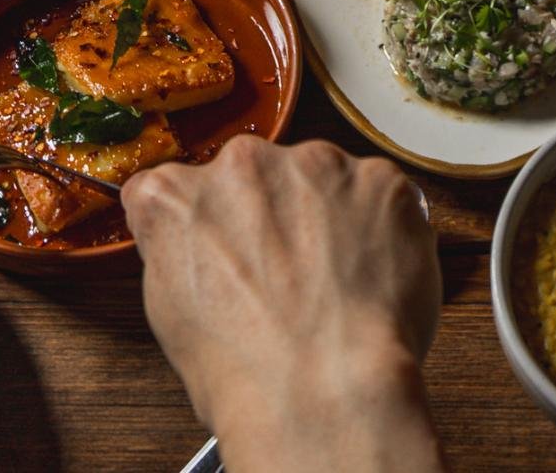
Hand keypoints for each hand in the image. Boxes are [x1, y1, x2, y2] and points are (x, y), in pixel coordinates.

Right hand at [123, 138, 441, 469]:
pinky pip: (379, 194)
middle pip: (257, 178)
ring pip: (320, 180)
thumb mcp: (174, 319)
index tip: (228, 250)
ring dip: (327, 217)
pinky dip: (381, 227)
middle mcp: (241, 164)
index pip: (180, 189)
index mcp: (175, 198)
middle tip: (290, 276)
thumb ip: (183, 256)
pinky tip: (371, 277)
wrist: (325, 390)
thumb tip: (206, 253)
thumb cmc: (250, 376)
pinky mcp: (377, 179)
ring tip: (335, 284)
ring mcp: (314, 165)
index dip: (210, 227)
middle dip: (273, 218)